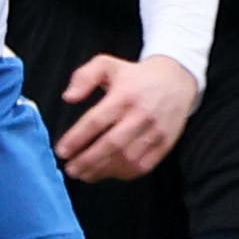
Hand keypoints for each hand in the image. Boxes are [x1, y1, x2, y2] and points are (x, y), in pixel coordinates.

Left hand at [54, 54, 197, 181]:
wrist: (177, 80)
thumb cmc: (136, 76)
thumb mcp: (107, 65)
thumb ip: (83, 77)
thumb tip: (68, 97)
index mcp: (124, 95)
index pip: (96, 121)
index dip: (77, 139)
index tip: (61, 151)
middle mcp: (141, 114)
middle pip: (111, 144)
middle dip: (87, 160)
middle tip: (70, 169)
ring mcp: (155, 131)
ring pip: (126, 159)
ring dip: (102, 170)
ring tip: (84, 174)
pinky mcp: (165, 144)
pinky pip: (142, 165)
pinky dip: (122, 173)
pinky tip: (107, 173)